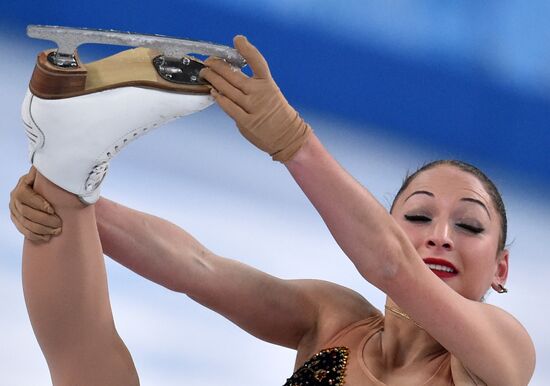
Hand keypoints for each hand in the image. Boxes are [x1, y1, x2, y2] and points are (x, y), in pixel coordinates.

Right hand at [9, 167, 61, 241]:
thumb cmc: (47, 180)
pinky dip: (35, 235)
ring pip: (25, 223)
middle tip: (59, 224)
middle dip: (44, 220)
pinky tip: (46, 237)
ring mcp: (14, 210)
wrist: (39, 187)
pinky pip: (23, 230)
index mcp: (21, 187)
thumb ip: (46, 172)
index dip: (38, 204)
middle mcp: (14, 199)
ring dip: (41, 229)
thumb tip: (52, 167)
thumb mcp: (45, 174)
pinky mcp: (16, 219)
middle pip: (26, 212)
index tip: (52, 210)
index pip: (26, 196)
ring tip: (56, 231)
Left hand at [200, 35, 311, 161]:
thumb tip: (229, 79)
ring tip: (205, 74)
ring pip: (227, 90)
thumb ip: (253, 86)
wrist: (288, 136)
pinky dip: (219, 98)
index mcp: (268, 84)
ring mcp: (252, 108)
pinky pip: (228, 107)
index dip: (247, 49)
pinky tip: (213, 92)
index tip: (238, 39)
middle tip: (208, 62)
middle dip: (217, 66)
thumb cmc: (277, 114)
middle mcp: (259, 94)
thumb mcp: (271, 93)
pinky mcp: (246, 122)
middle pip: (233, 75)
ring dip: (213, 80)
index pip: (257, 62)